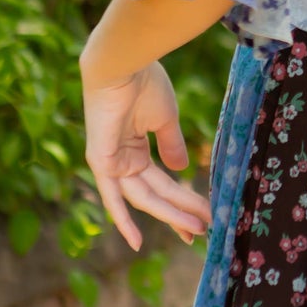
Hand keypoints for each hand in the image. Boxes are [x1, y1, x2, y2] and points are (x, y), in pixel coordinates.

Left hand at [81, 60, 210, 252]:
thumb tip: (182, 169)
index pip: (160, 182)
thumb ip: (171, 146)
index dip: (182, 200)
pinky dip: (122, 220)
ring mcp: (110, 162)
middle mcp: (121, 159)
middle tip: (205, 230)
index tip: (204, 216)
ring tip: (196, 230)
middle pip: (154, 194)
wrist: (124, 63)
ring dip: (169, 214)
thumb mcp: (165, 119)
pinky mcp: (102, 162)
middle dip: (180, 212)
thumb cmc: (144, 83)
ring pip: (143, 198)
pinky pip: (112, 198)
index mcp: (134, 148)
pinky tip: (136, 242)